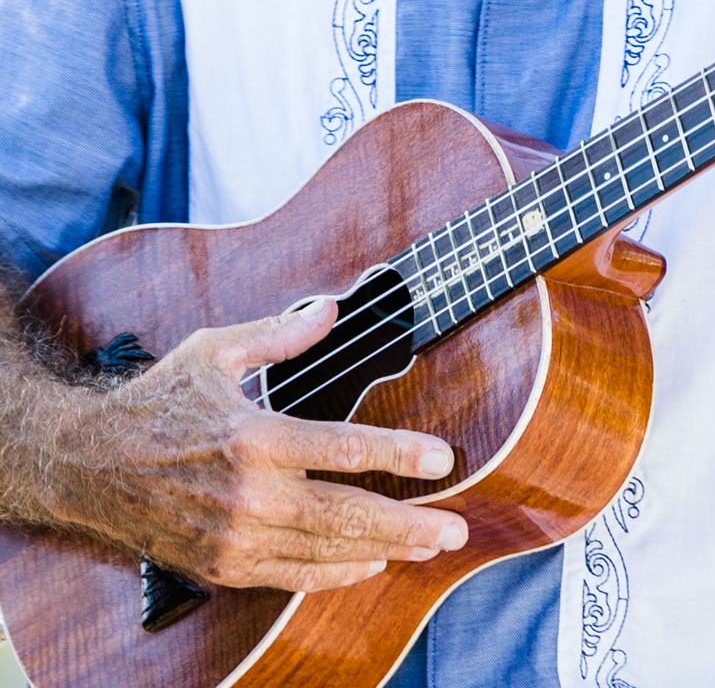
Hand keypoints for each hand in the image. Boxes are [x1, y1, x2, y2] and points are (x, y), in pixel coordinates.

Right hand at [57, 299, 466, 592]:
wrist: (87, 465)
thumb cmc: (156, 403)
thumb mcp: (213, 352)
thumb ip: (280, 335)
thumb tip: (332, 308)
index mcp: (255, 438)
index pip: (347, 450)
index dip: (402, 456)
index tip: (444, 459)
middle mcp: (249, 495)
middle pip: (348, 514)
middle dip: (411, 523)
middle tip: (457, 528)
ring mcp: (235, 537)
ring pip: (327, 550)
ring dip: (386, 550)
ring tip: (431, 545)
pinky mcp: (222, 564)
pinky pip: (292, 576)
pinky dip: (335, 573)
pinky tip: (370, 563)